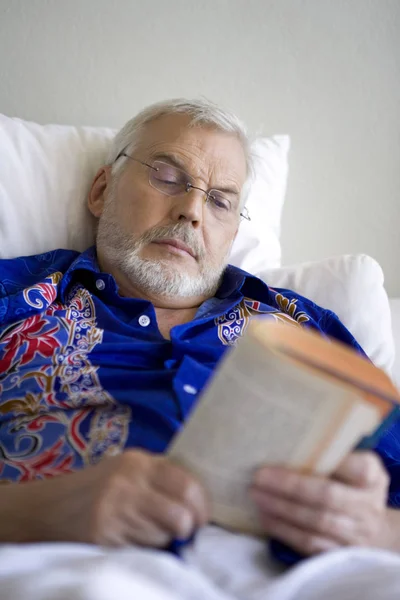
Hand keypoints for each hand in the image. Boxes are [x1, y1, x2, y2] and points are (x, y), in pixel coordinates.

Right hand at [24, 450, 209, 546]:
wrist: (48, 508)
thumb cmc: (96, 488)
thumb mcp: (126, 469)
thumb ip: (159, 476)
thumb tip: (200, 498)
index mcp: (138, 462)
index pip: (187, 483)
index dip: (202, 505)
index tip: (202, 516)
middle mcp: (128, 482)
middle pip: (181, 514)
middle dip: (189, 527)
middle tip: (185, 531)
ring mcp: (114, 510)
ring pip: (163, 536)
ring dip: (163, 540)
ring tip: (146, 531)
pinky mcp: (103, 536)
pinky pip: (142, 550)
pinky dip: (143, 549)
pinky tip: (129, 539)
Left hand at [250, 451, 392, 555]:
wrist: (375, 530)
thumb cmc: (354, 487)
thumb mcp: (354, 465)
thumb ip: (333, 453)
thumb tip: (287, 438)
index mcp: (371, 477)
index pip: (355, 466)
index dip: (325, 459)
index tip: (290, 449)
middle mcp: (367, 507)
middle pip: (327, 496)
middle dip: (289, 486)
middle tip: (259, 476)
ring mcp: (356, 535)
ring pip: (315, 523)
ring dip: (281, 508)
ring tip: (256, 495)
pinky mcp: (339, 554)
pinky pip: (309, 544)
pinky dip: (283, 530)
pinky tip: (264, 517)